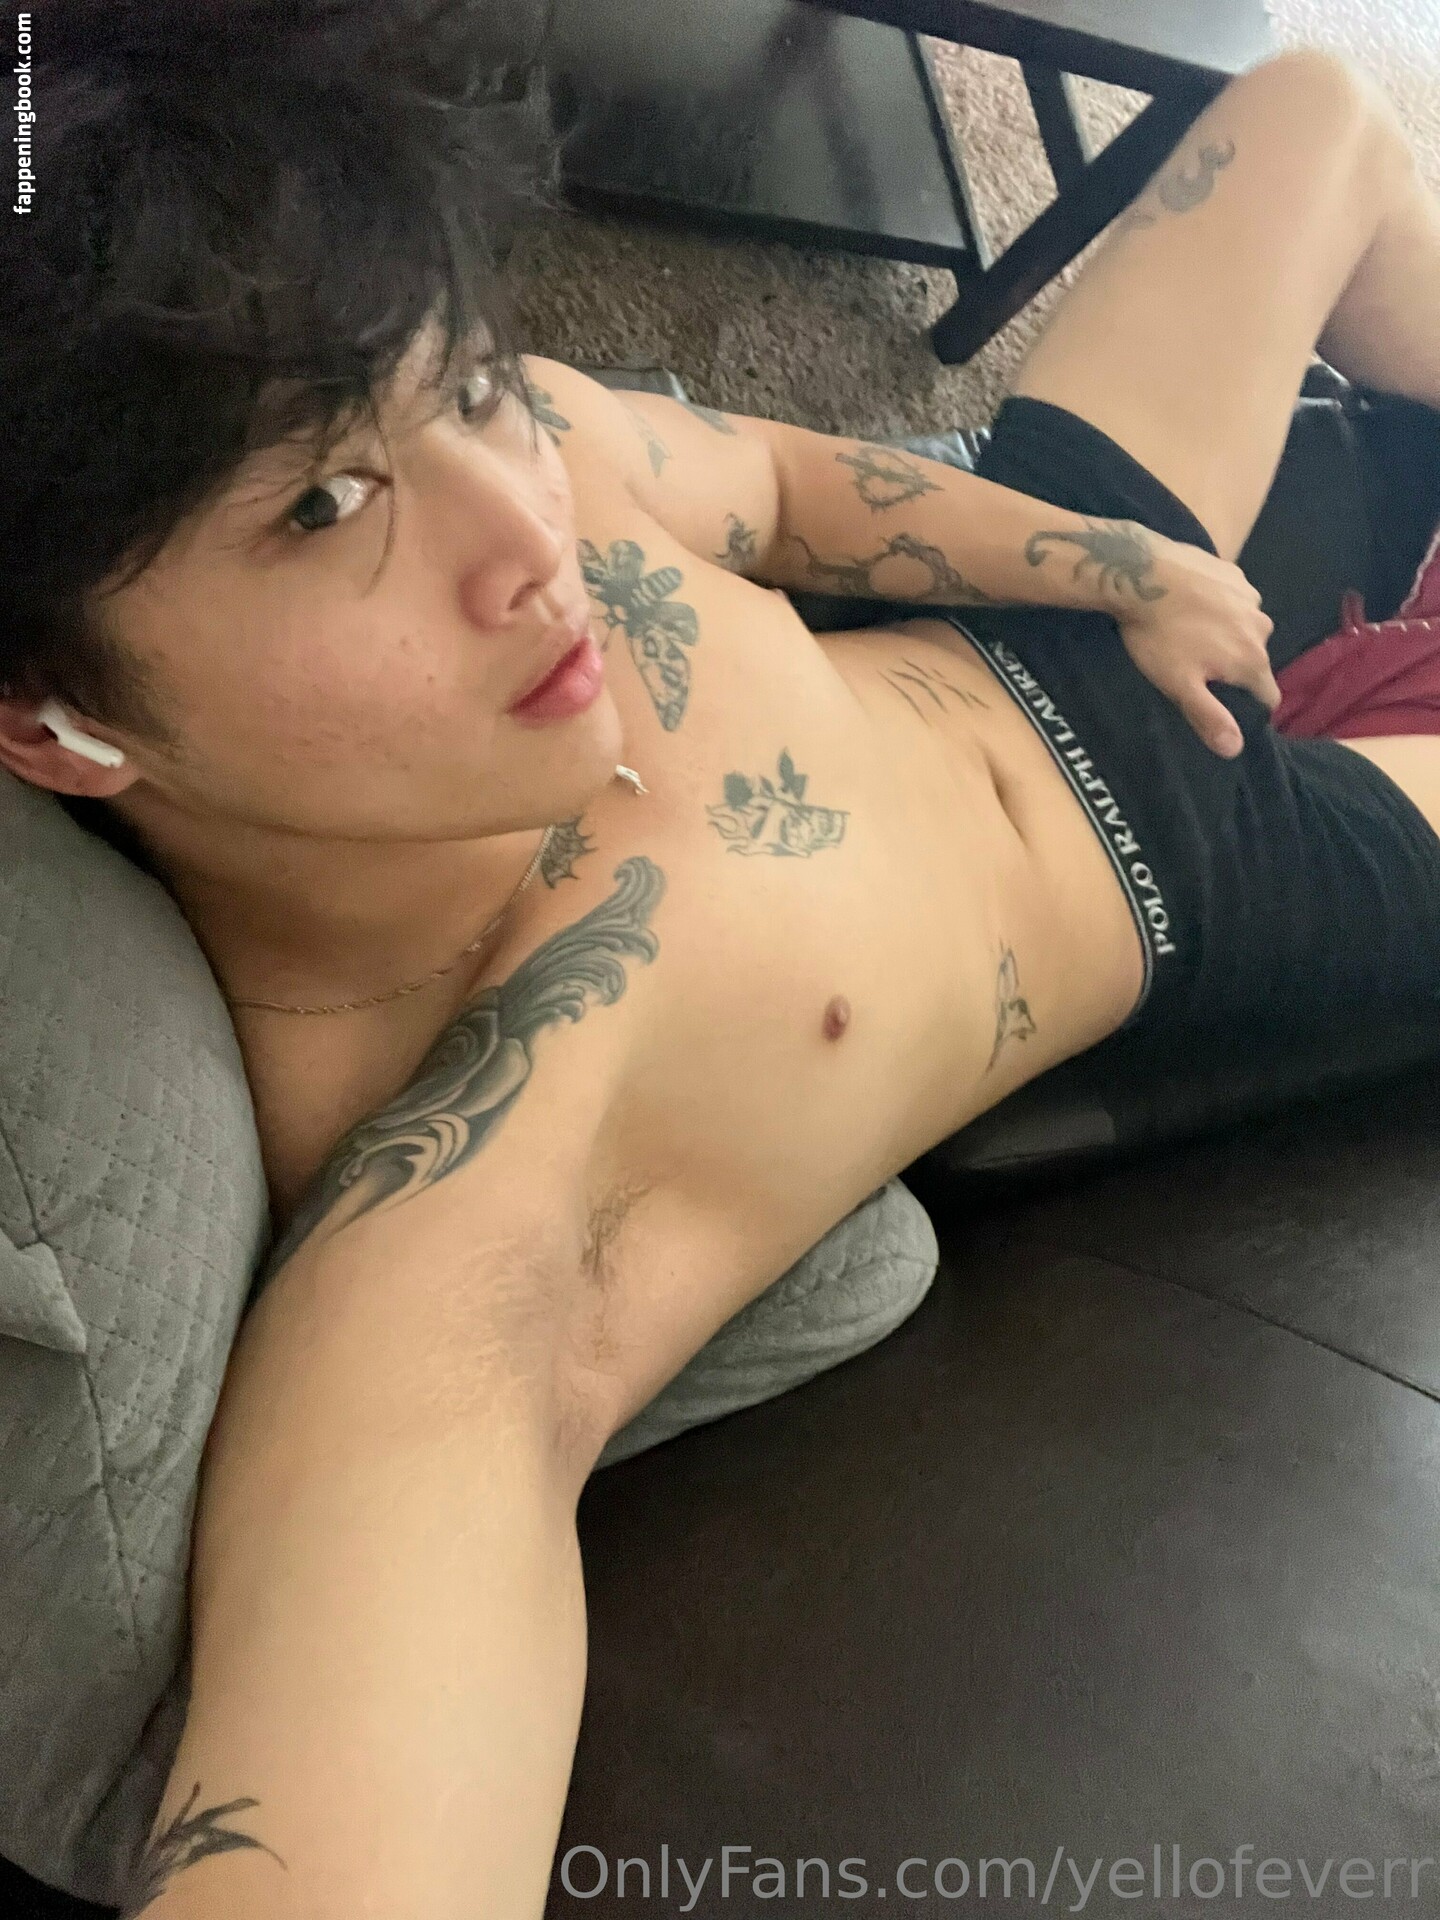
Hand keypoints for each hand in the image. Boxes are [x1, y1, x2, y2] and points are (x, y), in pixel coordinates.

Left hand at [1114, 532, 1278, 757]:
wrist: (1139, 573)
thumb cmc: (1158, 636)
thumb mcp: (1180, 685)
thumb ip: (1210, 717)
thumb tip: (1235, 749)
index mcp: (1252, 660)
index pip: (1267, 695)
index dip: (1249, 704)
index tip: (1223, 701)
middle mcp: (1262, 627)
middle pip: (1255, 659)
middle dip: (1232, 666)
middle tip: (1195, 663)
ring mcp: (1251, 596)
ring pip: (1246, 627)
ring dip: (1227, 633)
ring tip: (1191, 631)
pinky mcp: (1235, 573)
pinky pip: (1236, 599)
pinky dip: (1220, 605)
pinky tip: (1192, 604)